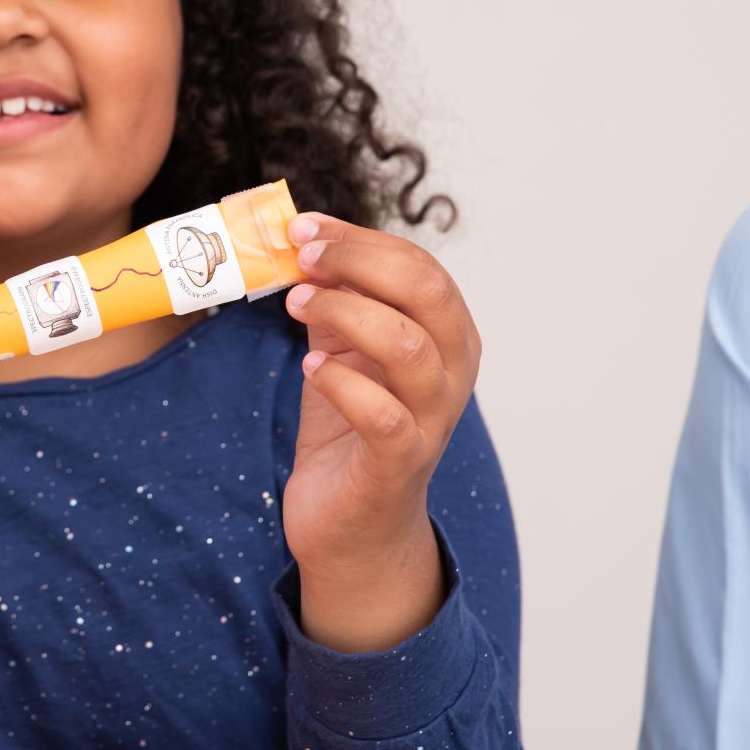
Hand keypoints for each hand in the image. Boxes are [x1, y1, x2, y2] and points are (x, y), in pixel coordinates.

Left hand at [279, 212, 481, 652]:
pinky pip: (384, 415)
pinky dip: (342, 383)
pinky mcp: (401, 463)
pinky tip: (311, 368)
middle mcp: (452, 371)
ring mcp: (433, 419)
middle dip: (359, 261)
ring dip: (345, 312)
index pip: (420, 264)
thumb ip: (334, 297)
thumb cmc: (350, 425)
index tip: (303, 227)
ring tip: (297, 304)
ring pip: (408, 346)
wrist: (353, 522)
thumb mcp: (342, 348)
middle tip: (302, 256)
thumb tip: (302, 242)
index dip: (361, 238)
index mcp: (446, 334)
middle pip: (427, 292)